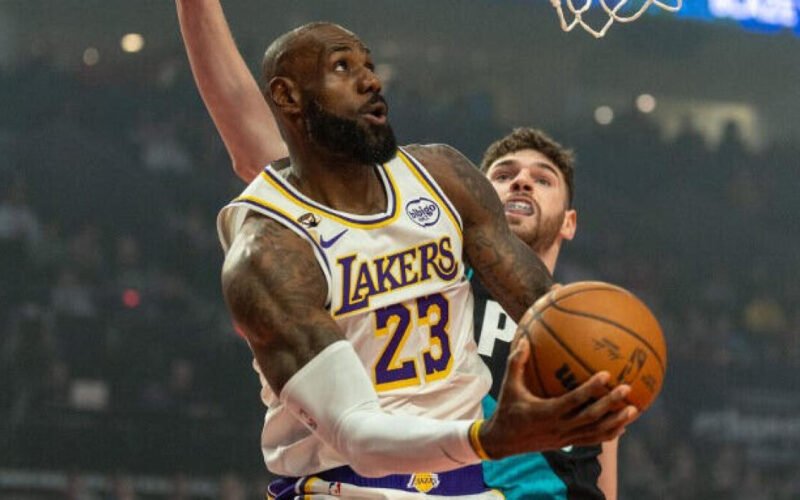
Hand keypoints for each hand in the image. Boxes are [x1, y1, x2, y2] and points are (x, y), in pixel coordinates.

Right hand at [479, 334, 637, 458]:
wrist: (503, 442)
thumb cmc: (507, 410)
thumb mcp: (508, 386)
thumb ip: (516, 363)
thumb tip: (524, 340)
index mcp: (546, 412)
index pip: (573, 400)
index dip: (591, 389)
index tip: (606, 374)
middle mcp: (559, 427)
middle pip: (591, 417)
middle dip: (611, 404)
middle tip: (628, 389)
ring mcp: (565, 438)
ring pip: (596, 432)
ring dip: (616, 422)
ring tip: (635, 410)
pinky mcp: (567, 444)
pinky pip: (592, 440)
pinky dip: (609, 434)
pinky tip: (622, 426)